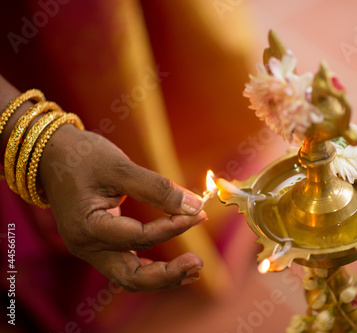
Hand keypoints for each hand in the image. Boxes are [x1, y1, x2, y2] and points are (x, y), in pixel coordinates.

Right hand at [38, 124, 206, 291]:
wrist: (52, 155)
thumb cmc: (83, 156)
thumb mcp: (120, 167)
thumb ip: (157, 188)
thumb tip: (195, 205)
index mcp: (86, 227)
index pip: (138, 236)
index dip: (172, 226)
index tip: (198, 212)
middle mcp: (86, 247)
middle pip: (132, 276)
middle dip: (167, 275)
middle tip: (198, 264)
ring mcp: (92, 250)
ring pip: (131, 277)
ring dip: (163, 277)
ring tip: (193, 268)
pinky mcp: (101, 245)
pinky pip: (129, 266)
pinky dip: (153, 268)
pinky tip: (176, 265)